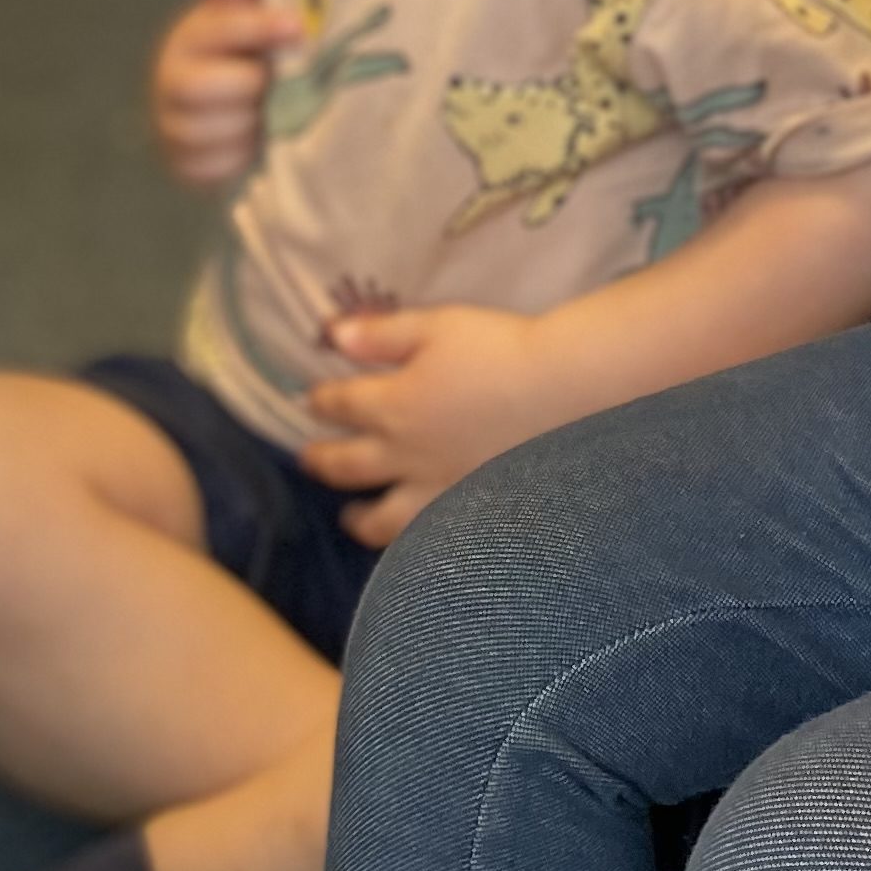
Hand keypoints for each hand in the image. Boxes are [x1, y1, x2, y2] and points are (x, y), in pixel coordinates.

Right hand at [152, 0, 299, 186]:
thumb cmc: (245, 54)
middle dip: (248, 88)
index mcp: (191, 36)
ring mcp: (172, 124)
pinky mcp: (182, 163)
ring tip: (271, 114)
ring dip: (249, 126)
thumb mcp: (246, 18)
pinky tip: (256, 143)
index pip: (217, 29)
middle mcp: (171, 78)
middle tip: (277, 85)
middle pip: (201, 87)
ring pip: (210, 132)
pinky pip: (212, 168)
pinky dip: (240, 158)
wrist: (229, 110)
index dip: (257, 28)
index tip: (297, 27)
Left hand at [302, 302, 574, 545]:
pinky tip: (408, 538)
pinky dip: (404, 543)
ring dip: (356, 517)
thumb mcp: (437, 327)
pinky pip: (424, 538)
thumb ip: (382, 334)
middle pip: (346, 466)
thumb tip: (330, 335)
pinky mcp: (468, 514)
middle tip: (308, 460)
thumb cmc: (499, 351)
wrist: (561, 394)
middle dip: (321, 461)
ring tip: (349, 515)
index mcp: (392, 406)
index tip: (311, 400)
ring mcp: (435, 493)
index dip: (321, 401)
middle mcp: (403, 457)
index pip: (339, 406)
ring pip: (379, 519)